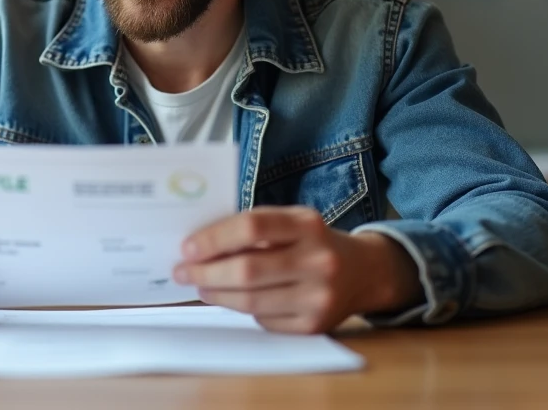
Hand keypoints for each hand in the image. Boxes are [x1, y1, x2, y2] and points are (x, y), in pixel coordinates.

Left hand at [173, 206, 422, 333]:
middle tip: (182, 272)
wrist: (364, 272)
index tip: (187, 247)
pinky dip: (242, 310)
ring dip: (216, 295)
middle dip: (206, 272)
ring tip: (199, 286)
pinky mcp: (314, 326)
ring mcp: (318, 297)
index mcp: (308, 224)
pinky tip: (230, 300)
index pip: (252, 228)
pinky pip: (264, 320)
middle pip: (247, 270)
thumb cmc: (314, 242)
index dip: (214, 238)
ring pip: (251, 301)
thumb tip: (199, 245)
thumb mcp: (293, 222)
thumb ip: (254, 228)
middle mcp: (318, 260)